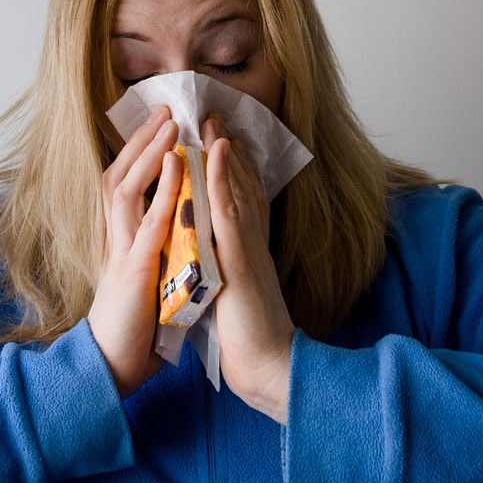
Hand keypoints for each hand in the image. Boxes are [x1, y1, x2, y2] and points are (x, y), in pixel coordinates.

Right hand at [88, 106, 180, 398]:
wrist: (111, 369)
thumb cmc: (133, 328)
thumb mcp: (145, 279)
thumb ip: (154, 251)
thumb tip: (174, 231)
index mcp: (122, 240)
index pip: (126, 186)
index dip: (139, 155)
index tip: (160, 128)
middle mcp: (117, 238)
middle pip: (121, 176)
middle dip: (141, 140)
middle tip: (165, 108)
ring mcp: (123, 251)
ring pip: (127, 188)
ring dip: (148, 152)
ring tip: (169, 121)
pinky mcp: (135, 269)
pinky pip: (147, 220)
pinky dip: (162, 187)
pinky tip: (175, 161)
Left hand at [201, 114, 294, 423]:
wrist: (270, 367)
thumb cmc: (249, 335)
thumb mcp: (237, 290)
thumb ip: (230, 266)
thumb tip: (215, 256)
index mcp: (247, 248)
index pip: (240, 198)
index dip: (231, 168)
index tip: (220, 139)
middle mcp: (251, 240)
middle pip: (240, 185)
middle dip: (226, 149)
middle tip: (214, 114)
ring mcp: (246, 245)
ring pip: (235, 188)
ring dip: (223, 152)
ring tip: (211, 118)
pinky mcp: (240, 257)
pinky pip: (229, 209)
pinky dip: (223, 176)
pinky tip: (217, 150)